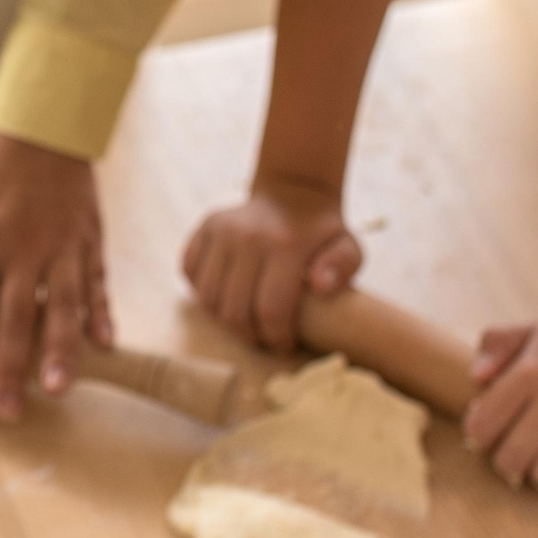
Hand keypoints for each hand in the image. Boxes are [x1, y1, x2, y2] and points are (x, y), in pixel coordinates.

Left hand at [0, 130, 111, 421]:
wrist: (44, 121)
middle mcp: (24, 249)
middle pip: (16, 319)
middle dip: (10, 369)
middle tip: (8, 411)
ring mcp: (62, 246)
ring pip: (64, 308)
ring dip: (61, 352)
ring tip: (58, 389)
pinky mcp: (90, 239)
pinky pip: (97, 284)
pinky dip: (101, 315)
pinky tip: (104, 346)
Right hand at [181, 173, 362, 348]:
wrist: (293, 194)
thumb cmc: (322, 232)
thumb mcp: (348, 247)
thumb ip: (342, 267)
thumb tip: (320, 287)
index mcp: (285, 245)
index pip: (270, 309)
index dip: (275, 337)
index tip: (284, 344)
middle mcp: (246, 236)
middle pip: (233, 309)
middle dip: (249, 335)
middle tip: (263, 339)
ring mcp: (221, 231)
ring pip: (207, 297)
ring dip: (223, 319)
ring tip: (245, 320)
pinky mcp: (204, 229)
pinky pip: (190, 273)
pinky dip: (204, 292)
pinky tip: (226, 295)